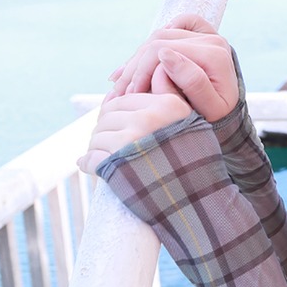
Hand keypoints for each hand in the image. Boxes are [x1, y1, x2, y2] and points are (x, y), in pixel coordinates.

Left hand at [78, 92, 192, 173]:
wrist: (198, 198)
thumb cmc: (192, 161)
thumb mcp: (189, 123)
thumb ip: (165, 99)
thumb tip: (128, 87)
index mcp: (166, 105)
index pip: (123, 101)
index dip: (115, 115)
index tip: (116, 129)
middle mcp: (149, 118)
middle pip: (107, 117)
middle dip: (103, 131)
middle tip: (106, 144)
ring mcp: (133, 139)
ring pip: (97, 136)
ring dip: (96, 148)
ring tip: (103, 157)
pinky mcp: (118, 161)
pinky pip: (92, 158)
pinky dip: (88, 164)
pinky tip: (91, 167)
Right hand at [106, 14, 238, 121]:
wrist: (230, 116)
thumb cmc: (220, 118)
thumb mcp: (210, 109)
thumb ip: (191, 82)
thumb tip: (166, 54)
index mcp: (215, 55)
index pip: (161, 51)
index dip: (139, 72)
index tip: (128, 96)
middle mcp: (213, 40)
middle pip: (158, 40)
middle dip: (134, 67)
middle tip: (118, 92)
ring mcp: (208, 34)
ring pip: (161, 35)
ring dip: (138, 58)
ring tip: (121, 82)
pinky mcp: (204, 34)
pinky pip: (179, 23)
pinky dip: (160, 36)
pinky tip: (143, 58)